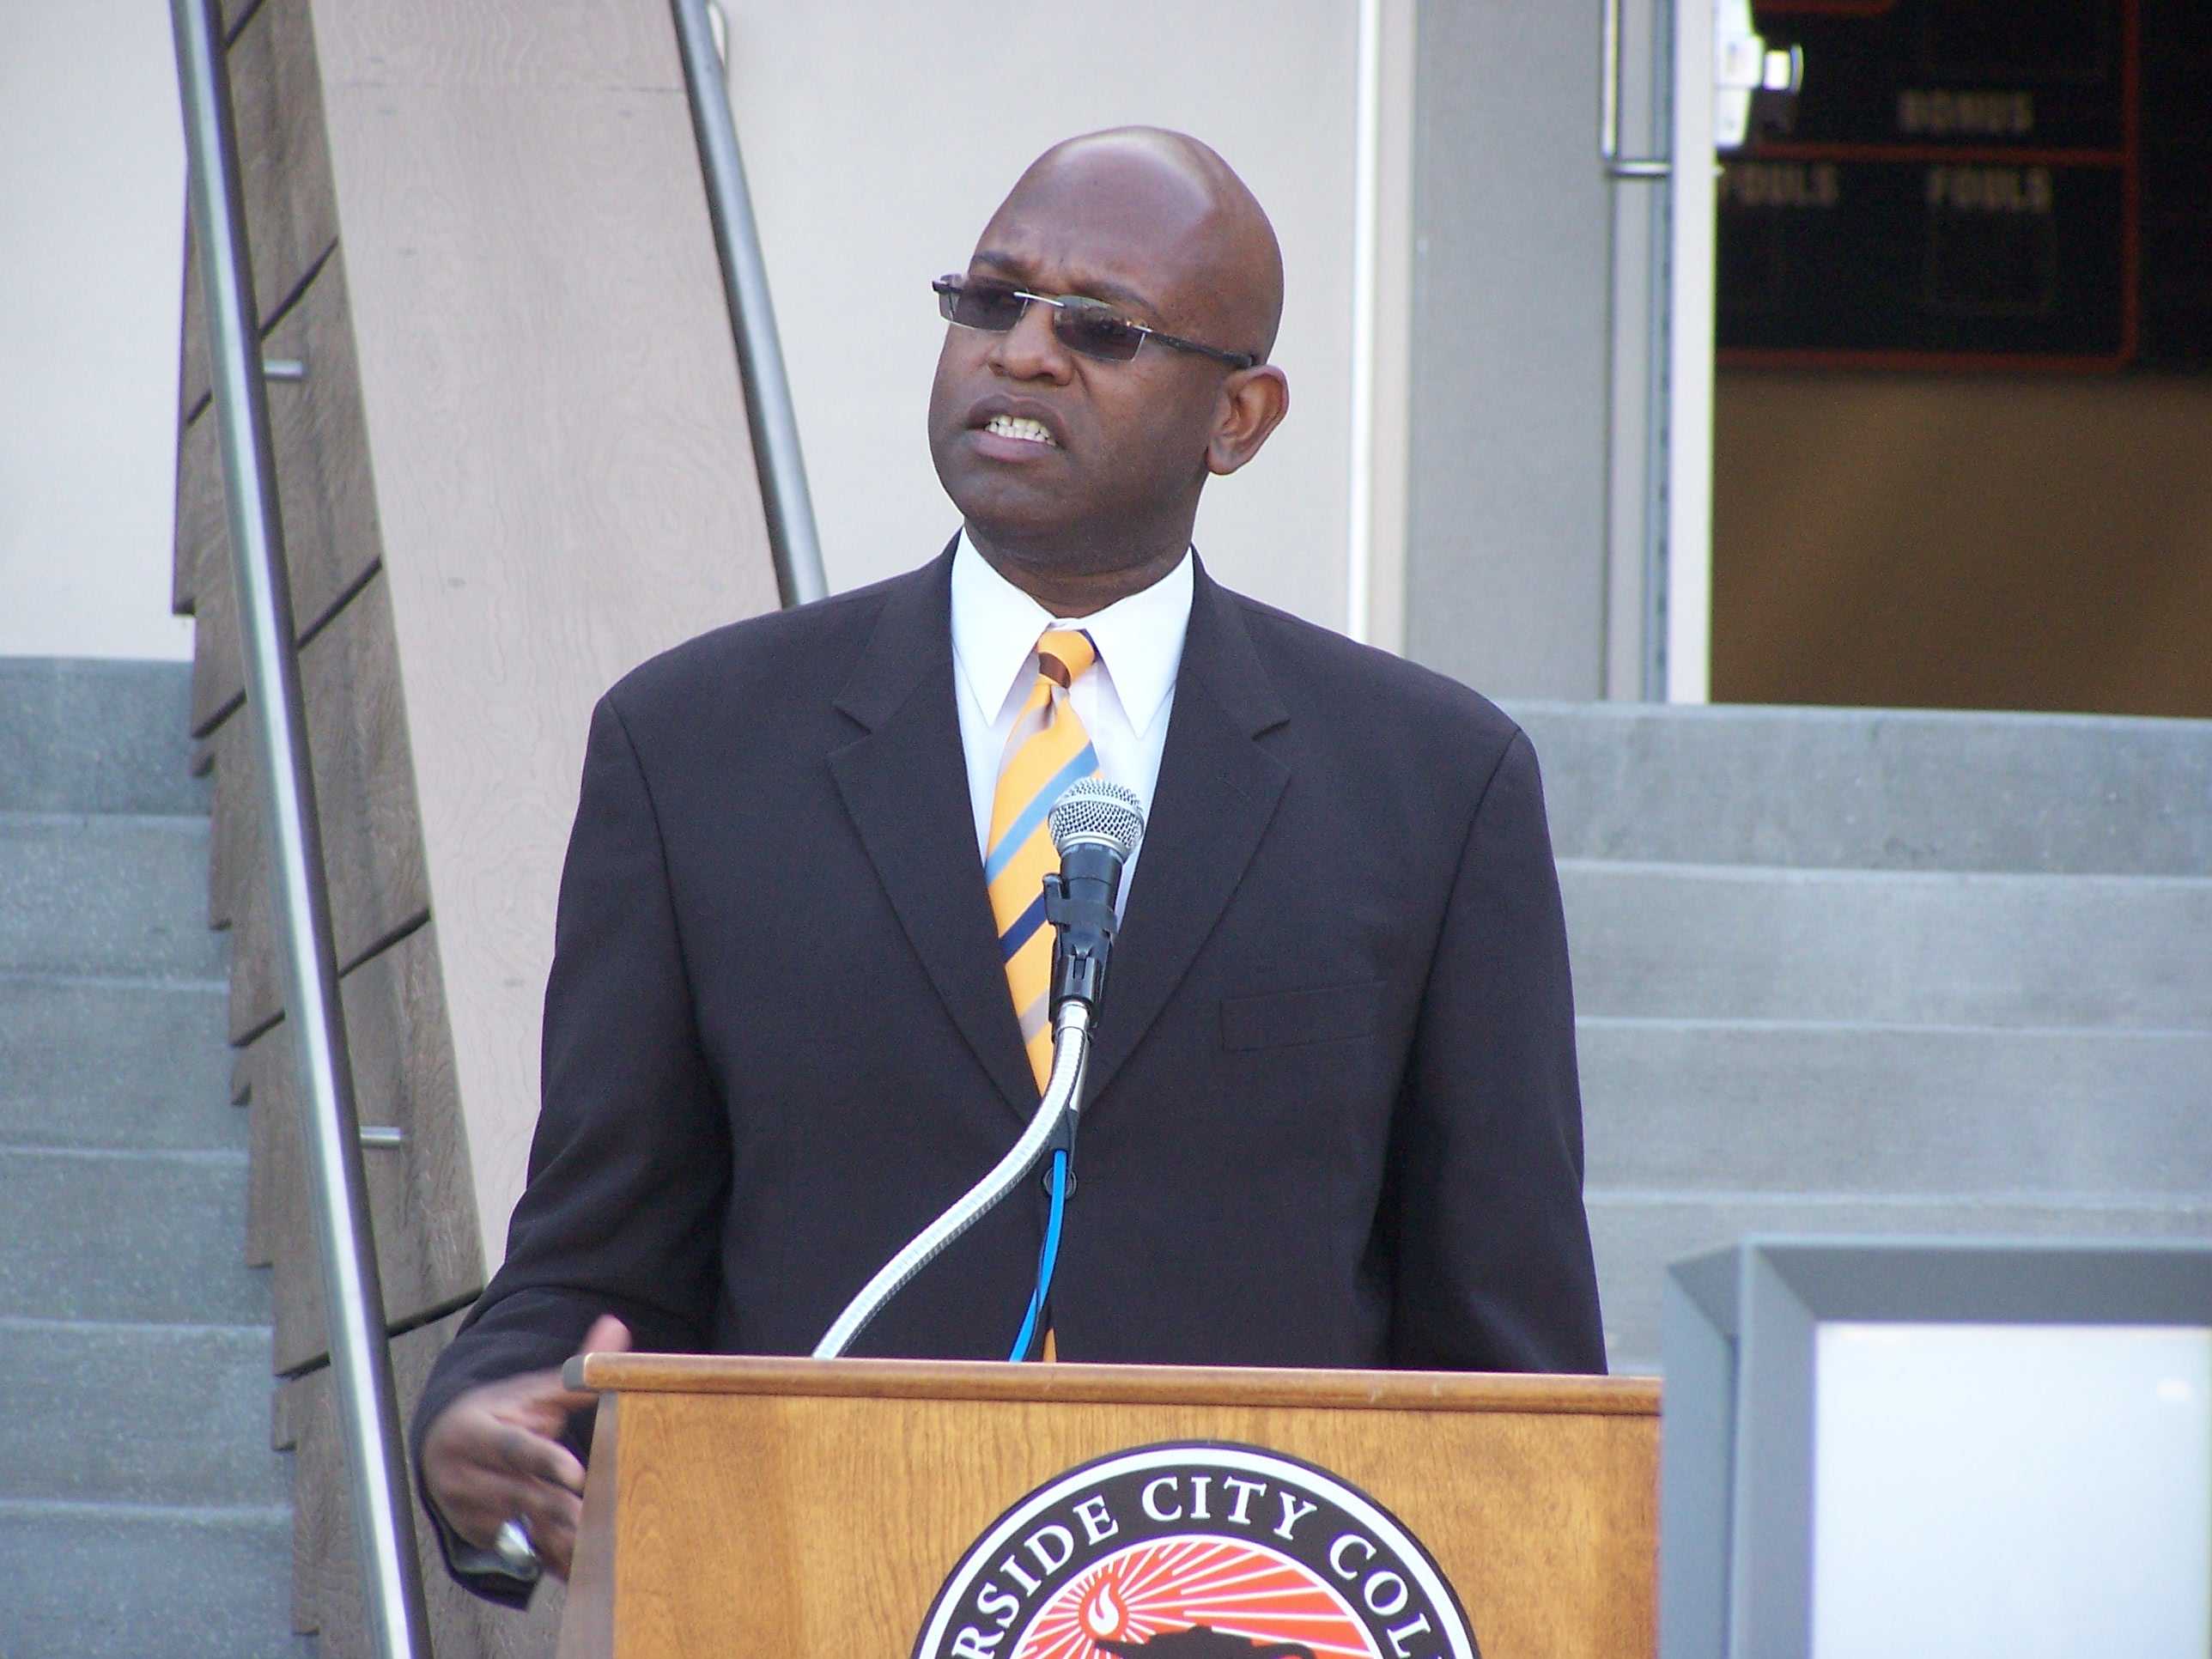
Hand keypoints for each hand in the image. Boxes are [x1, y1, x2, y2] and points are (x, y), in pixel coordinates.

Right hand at [420, 1315, 630, 1580]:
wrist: (442, 1449)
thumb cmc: (496, 1416)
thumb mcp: (529, 1392)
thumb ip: (574, 1371)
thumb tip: (616, 1325)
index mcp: (475, 1433)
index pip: (512, 1448)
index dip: (544, 1460)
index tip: (576, 1474)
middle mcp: (465, 1477)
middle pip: (519, 1495)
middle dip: (556, 1507)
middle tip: (595, 1517)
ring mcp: (470, 1513)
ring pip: (519, 1530)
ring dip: (556, 1538)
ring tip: (596, 1545)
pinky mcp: (484, 1541)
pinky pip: (522, 1555)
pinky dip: (551, 1562)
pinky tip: (586, 1568)